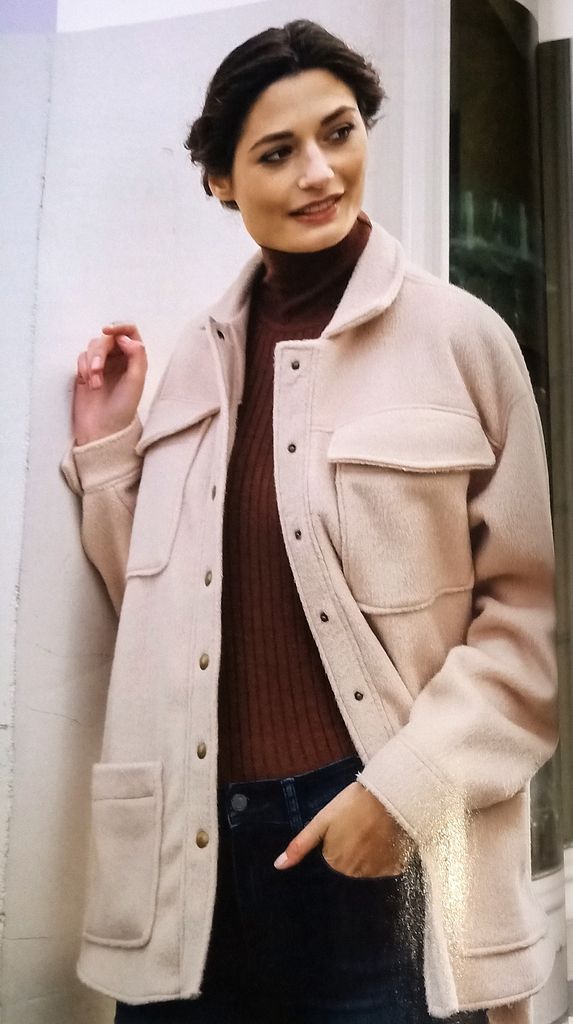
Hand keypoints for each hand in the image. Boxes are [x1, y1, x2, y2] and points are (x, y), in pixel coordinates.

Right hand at [73, 322, 147, 445]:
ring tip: (95, 384)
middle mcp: (120, 359)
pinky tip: (88, 384)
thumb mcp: (136, 382)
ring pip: (93, 346)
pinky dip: (83, 368)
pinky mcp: (86, 371)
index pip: (130, 331)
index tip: (107, 331)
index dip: (119, 326)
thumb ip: (136, 356)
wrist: (102, 428)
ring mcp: (103, 364)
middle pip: (107, 339)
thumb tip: (124, 337)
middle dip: (99, 353)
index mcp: (135, 359)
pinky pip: (81, 357)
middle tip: (97, 371)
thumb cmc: (123, 408)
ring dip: (91, 363)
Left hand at [274, 781, 412, 877]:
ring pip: (367, 866)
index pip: (331, 859)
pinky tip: (385, 838)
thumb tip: (278, 866)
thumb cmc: (351, 804)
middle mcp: (356, 874)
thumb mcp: (322, 821)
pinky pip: (386, 867)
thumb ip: (300, 845)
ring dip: (368, 852)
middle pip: (349, 865)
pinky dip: (385, 855)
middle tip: (357, 825)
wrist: (387, 795)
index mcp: (336, 863)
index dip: (336, 841)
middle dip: (351, 848)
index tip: (344, 826)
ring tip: (372, 830)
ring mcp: (377, 872)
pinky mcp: (395, 867)